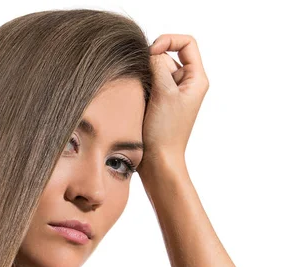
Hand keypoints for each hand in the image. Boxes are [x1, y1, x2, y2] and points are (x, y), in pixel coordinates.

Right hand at [137, 34, 209, 175]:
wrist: (157, 162)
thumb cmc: (165, 132)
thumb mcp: (164, 93)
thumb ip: (158, 66)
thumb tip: (150, 52)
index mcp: (196, 79)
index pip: (186, 43)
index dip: (168, 41)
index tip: (150, 53)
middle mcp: (185, 84)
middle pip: (168, 56)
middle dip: (151, 62)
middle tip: (143, 80)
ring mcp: (171, 94)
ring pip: (154, 70)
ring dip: (143, 77)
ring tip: (139, 95)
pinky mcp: (157, 103)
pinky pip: (147, 85)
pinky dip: (139, 87)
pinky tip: (135, 101)